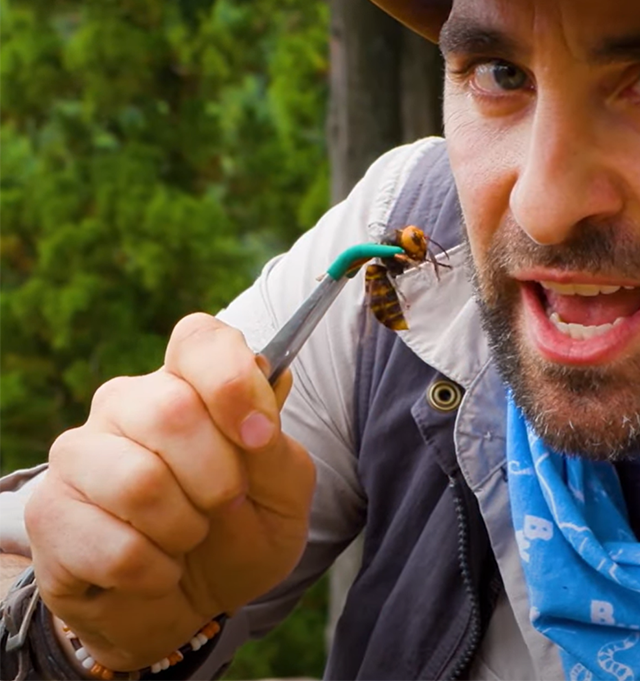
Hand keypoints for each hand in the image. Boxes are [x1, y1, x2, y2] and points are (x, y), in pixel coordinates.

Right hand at [25, 313, 315, 669]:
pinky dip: (155, 571)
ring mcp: (80, 455)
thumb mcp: (283, 494)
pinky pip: (116, 546)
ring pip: (139, 481)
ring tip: (187, 539)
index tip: (259, 437)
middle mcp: (126, 405)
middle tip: (226, 506)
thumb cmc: (241, 534)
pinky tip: (155, 569)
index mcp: (187, 385)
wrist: (193, 605)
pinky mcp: (50, 513)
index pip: (199, 341)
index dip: (232, 382)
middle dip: (219, 477)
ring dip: (185, 529)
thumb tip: (277, 378)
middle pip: (172, 409)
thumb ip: (277, 442)